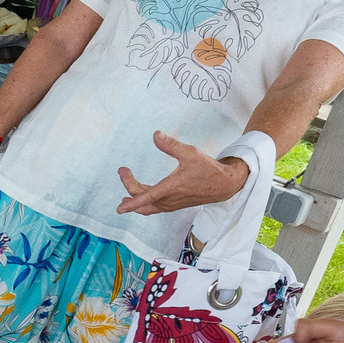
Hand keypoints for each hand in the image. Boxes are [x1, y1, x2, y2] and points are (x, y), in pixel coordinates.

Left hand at [115, 132, 249, 215]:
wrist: (224, 185)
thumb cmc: (208, 169)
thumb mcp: (190, 153)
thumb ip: (171, 145)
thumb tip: (156, 135)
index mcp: (172, 188)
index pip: (147, 197)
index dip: (132, 203)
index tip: (119, 208)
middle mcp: (170, 199)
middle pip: (143, 200)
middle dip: (129, 186)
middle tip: (123, 170)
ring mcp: (172, 204)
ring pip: (148, 207)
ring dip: (136, 197)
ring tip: (125, 188)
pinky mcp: (175, 204)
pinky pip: (155, 207)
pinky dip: (144, 203)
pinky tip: (140, 196)